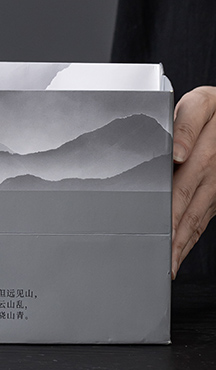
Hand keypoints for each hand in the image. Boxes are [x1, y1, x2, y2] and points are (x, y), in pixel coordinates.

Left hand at [171, 86, 215, 276]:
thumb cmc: (214, 109)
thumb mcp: (201, 104)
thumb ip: (186, 124)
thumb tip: (178, 155)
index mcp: (206, 151)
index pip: (183, 185)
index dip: (171, 209)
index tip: (159, 230)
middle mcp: (213, 172)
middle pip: (189, 209)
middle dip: (173, 236)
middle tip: (158, 259)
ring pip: (198, 219)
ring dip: (182, 244)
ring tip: (167, 265)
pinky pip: (204, 220)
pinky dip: (191, 238)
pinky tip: (178, 253)